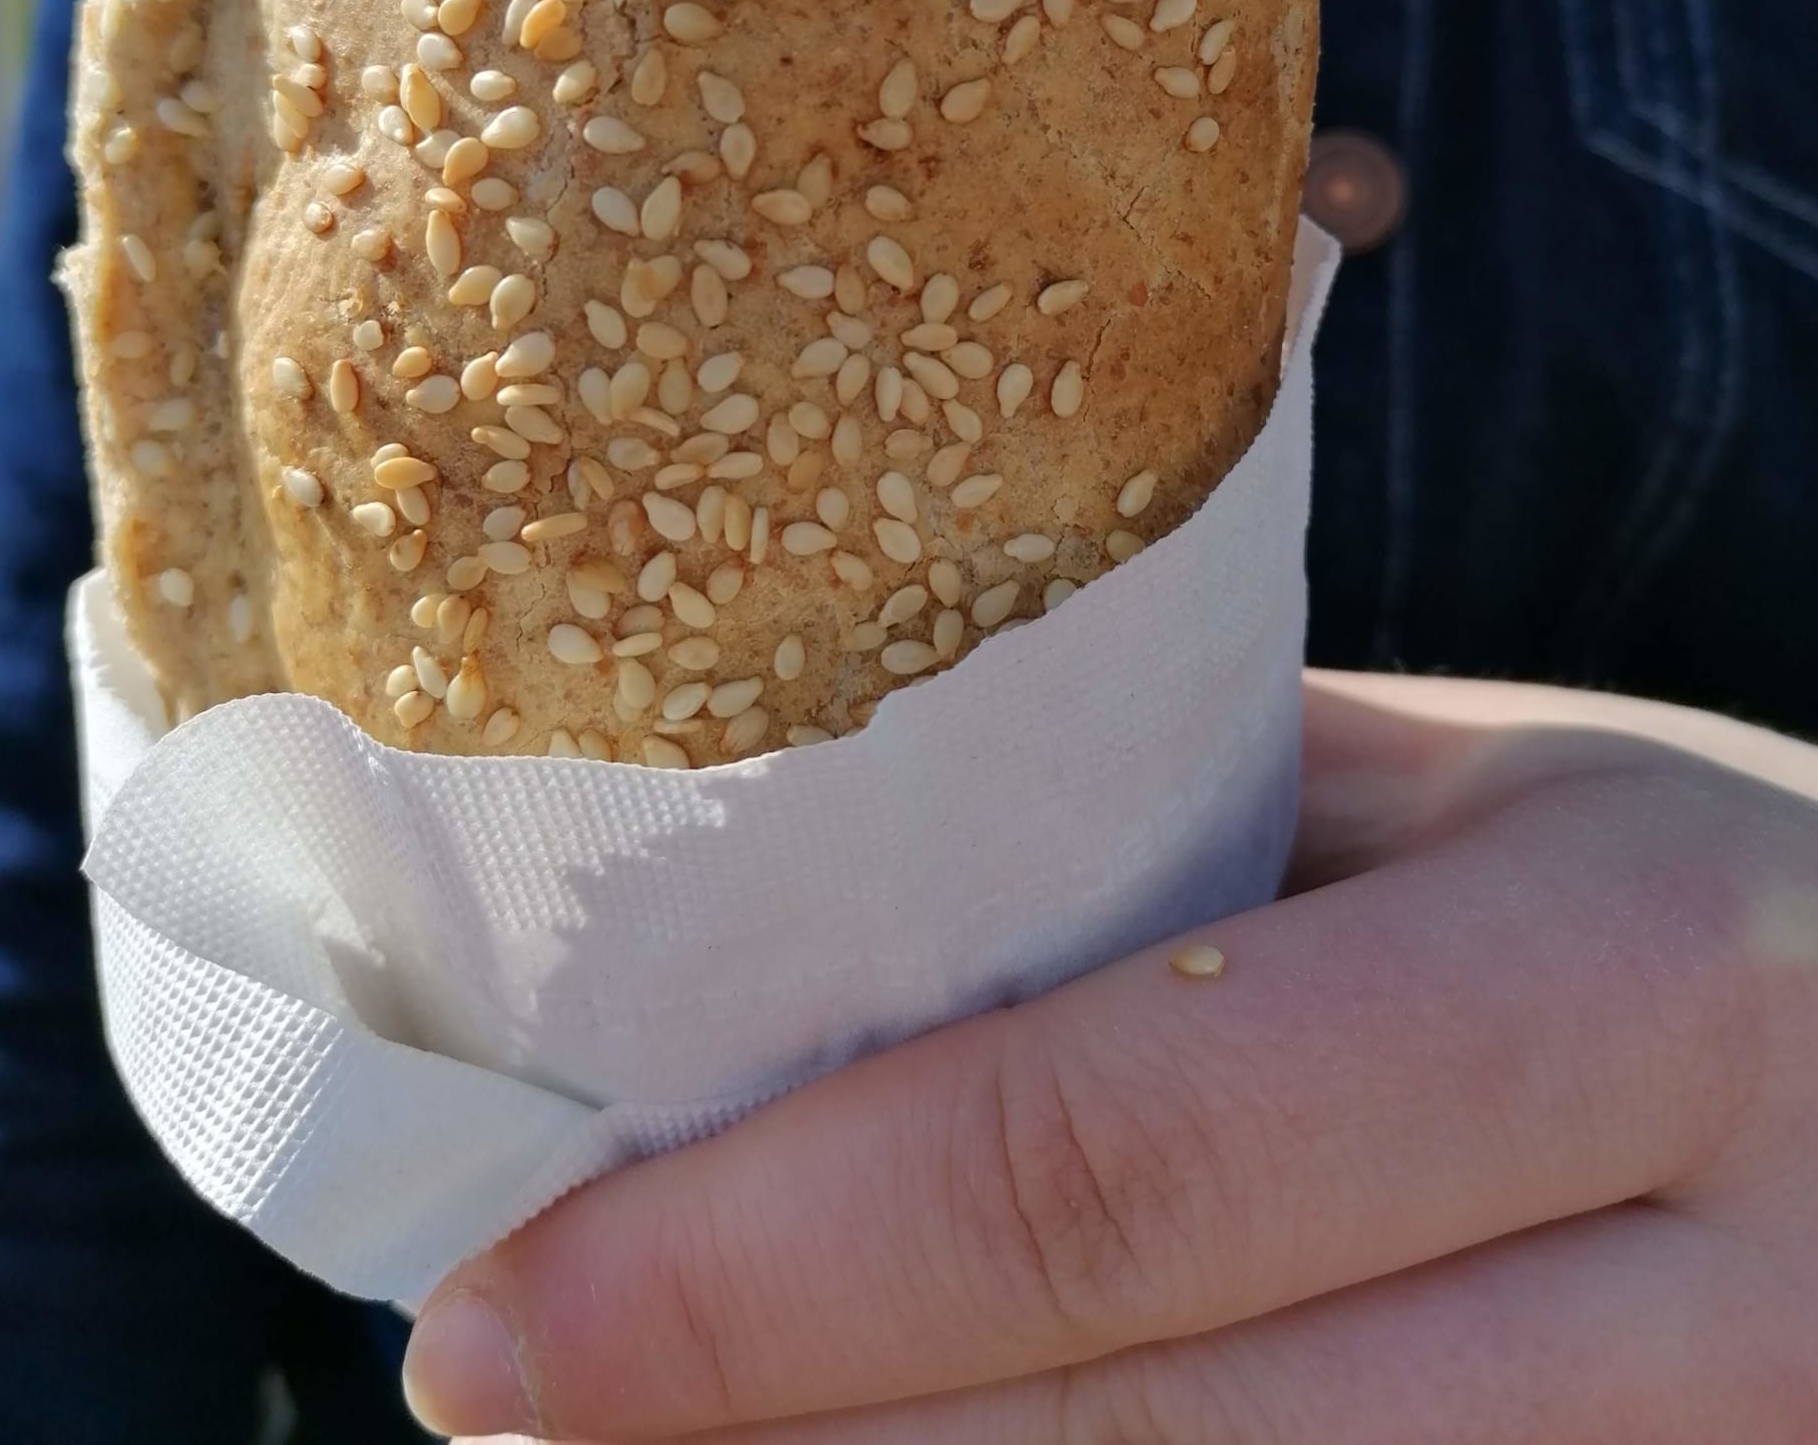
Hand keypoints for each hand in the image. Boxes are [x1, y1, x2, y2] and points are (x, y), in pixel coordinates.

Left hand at [404, 674, 1817, 1441]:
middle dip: (769, 1430)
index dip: (772, 1263)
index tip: (501, 1302)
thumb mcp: (1503, 813)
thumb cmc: (1720, 903)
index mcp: (1638, 990)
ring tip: (654, 1439)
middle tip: (507, 1388)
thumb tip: (829, 919)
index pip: (1118, 1161)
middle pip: (1141, 1428)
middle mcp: (1720, 1299)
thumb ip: (1194, 856)